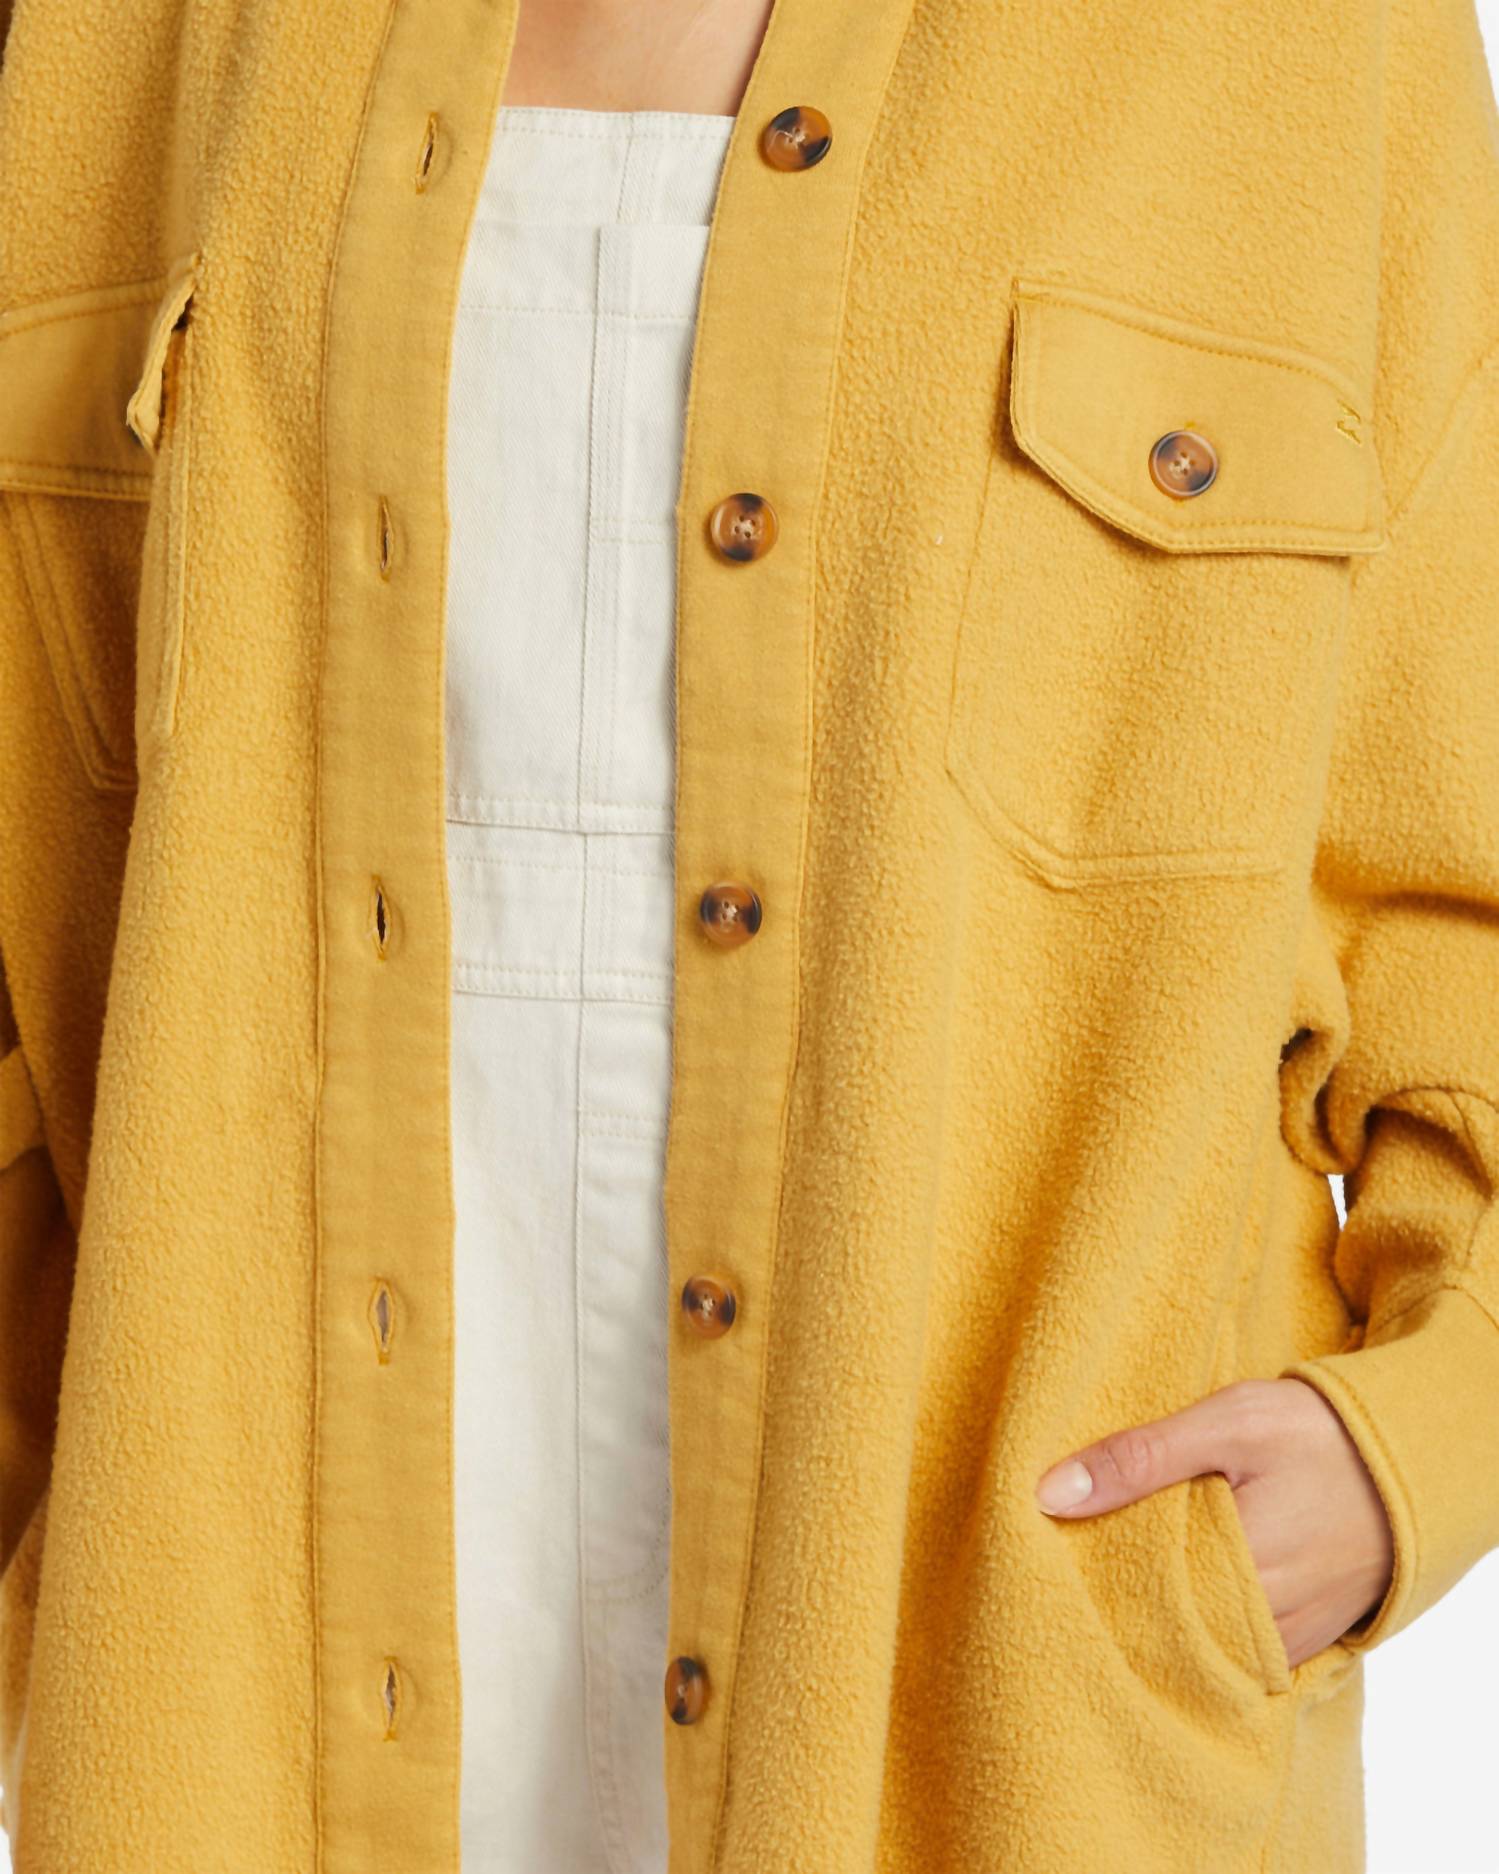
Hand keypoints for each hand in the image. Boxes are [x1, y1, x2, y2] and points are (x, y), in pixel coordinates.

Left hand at [1033, 1378, 1395, 1669]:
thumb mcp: (1227, 1424)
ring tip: (1110, 1583)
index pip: (1130, 1599)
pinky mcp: (1305, 1639)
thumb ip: (1140, 1457)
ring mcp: (1287, 1637)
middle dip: (1113, 1606)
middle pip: (1160, 1631)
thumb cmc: (1318, 1433)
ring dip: (1156, 1622)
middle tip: (1065, 1573)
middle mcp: (1263, 1619)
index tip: (1043, 1561)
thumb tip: (1050, 1493)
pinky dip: (1202, 1631)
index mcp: (1236, 1565)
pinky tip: (1170, 1599)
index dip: (1083, 1583)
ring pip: (1198, 1648)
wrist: (1412, 1456)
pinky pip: (1237, 1653)